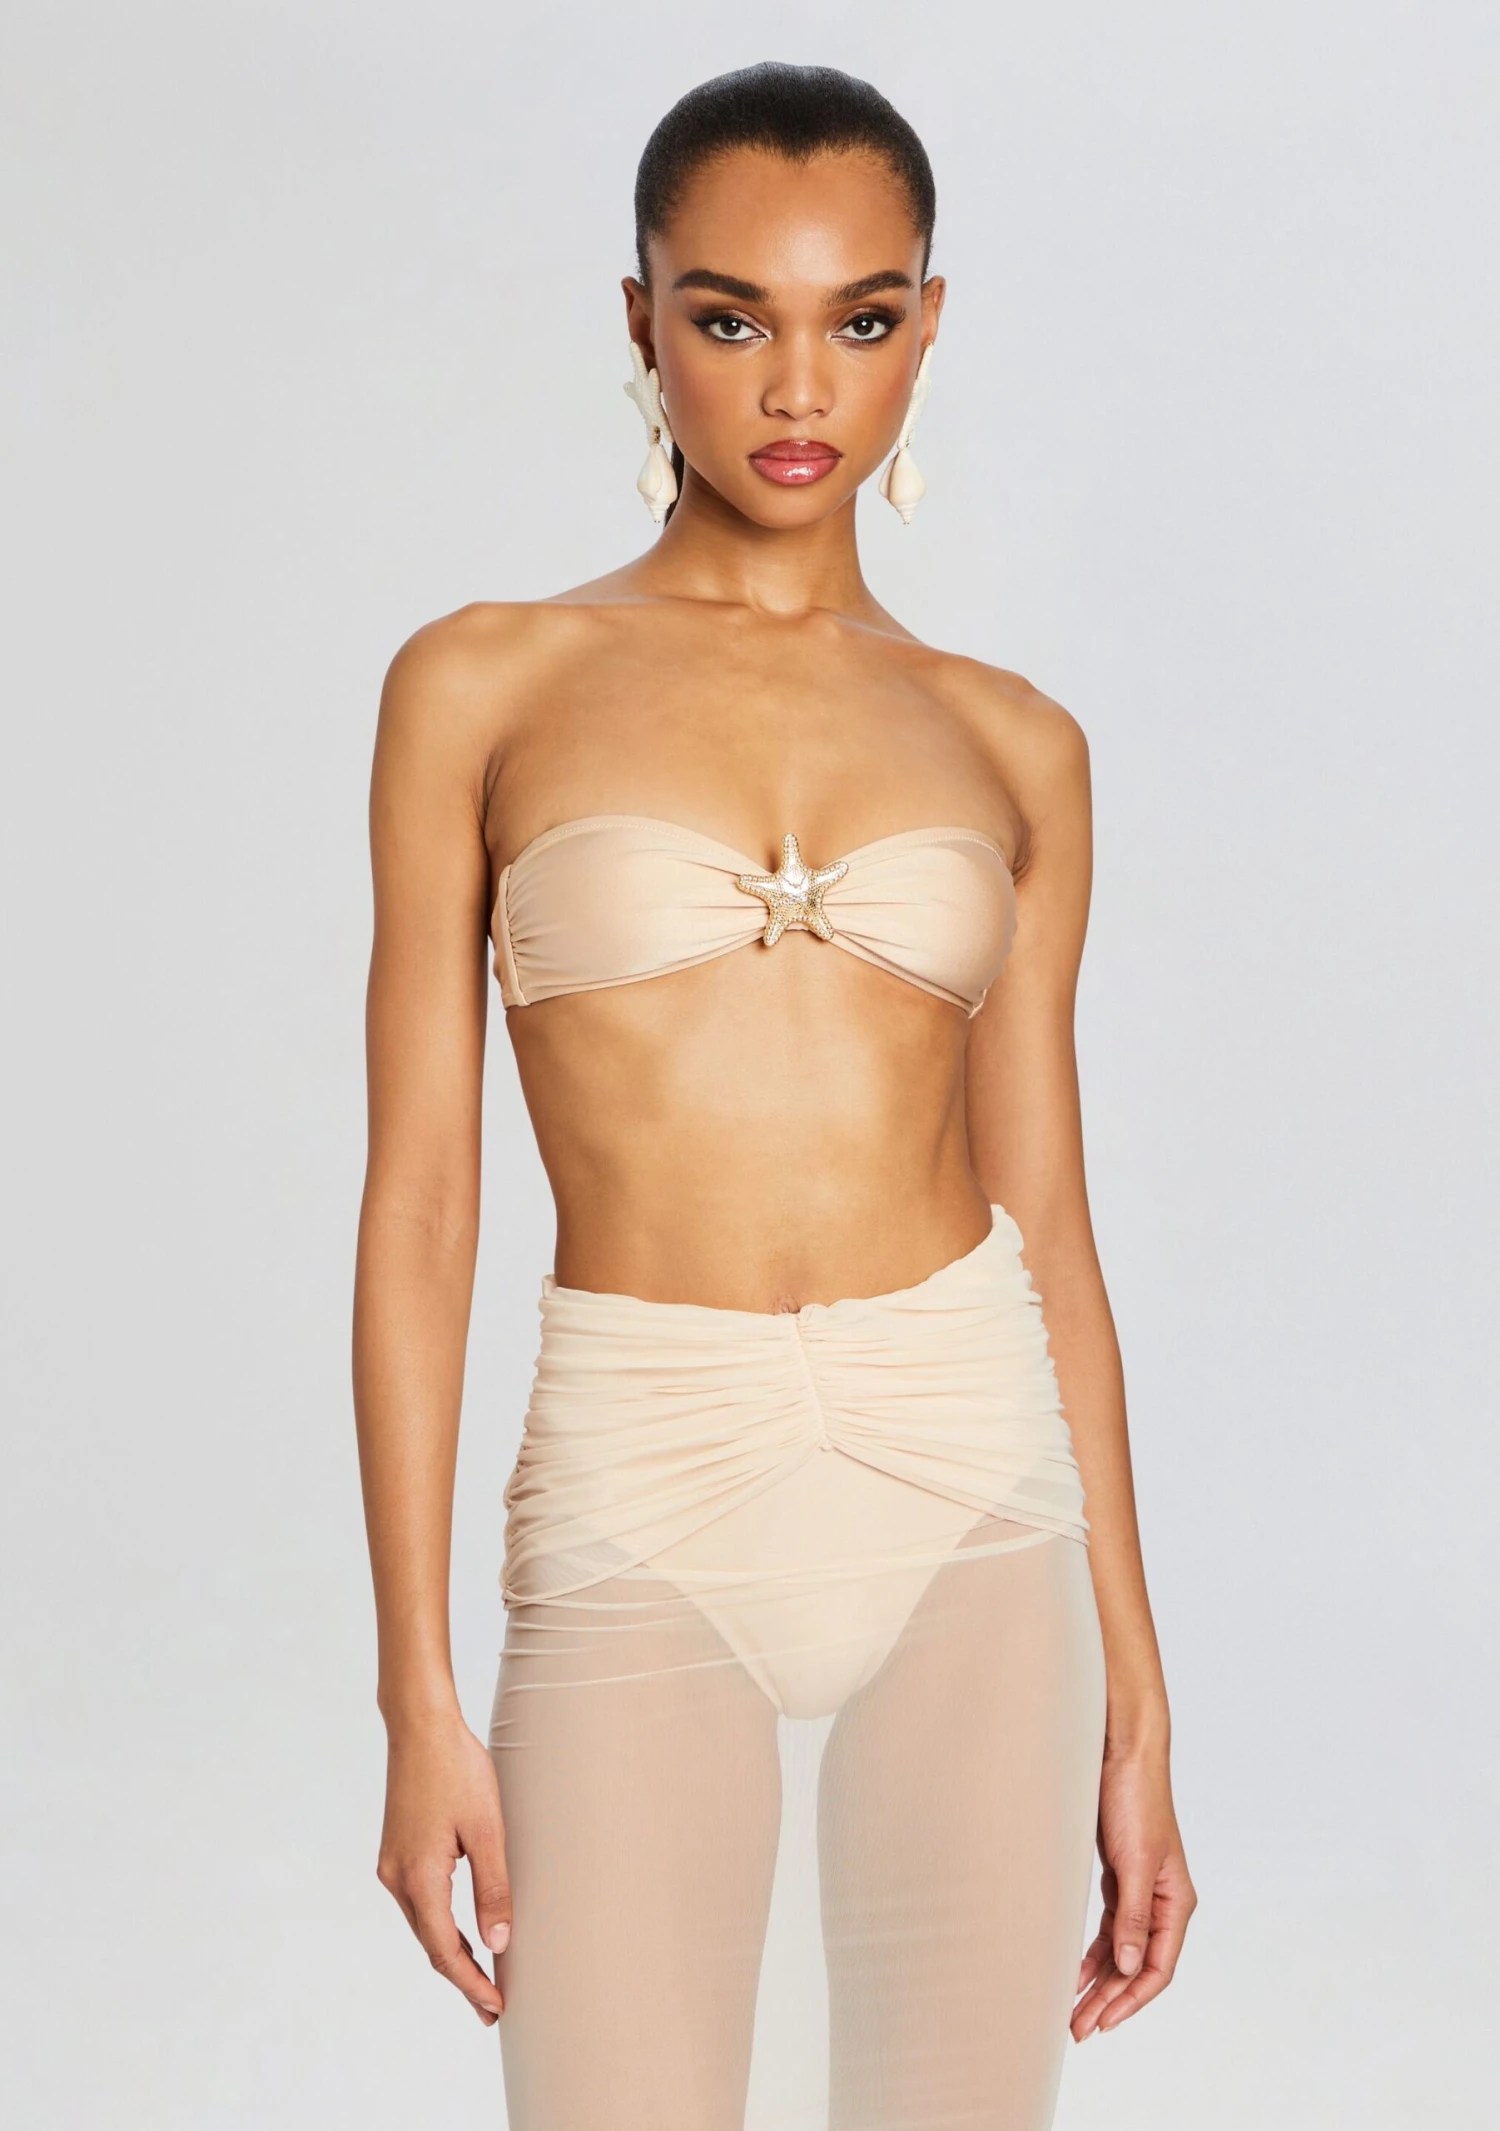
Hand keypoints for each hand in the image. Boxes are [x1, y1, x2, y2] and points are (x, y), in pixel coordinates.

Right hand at [376, 1710, 511, 2024]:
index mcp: (420, 1877)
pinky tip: (461, 1931)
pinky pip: (419, 1903)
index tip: (496, 2007)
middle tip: (492, 2007)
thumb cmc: (457, 1769)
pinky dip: (440, 1925)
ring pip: (423, 1925)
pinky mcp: (396, 1851)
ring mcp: (392, 1864)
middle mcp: (397, 1878)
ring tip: (481, 1977)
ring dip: (451, 1952)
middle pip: (431, 1944)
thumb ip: (493, 1888)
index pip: (446, 1950)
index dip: (471, 1983)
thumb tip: (498, 1944)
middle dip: (462, 1977)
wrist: (419, 1726)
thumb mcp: (487, 1829)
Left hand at [1072, 1742, 1195, 2039]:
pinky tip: (1076, 1972)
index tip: (1103, 2022)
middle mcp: (1160, 1902)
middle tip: (1079, 2028)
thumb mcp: (1134, 1862)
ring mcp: (1139, 1890)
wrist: (1121, 1753)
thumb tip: (1128, 1966)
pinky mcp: (1119, 1877)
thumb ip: (1132, 1916)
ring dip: (1099, 1981)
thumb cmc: (1135, 1800)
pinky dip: (1093, 1952)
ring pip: (1120, 1951)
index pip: (1158, 1967)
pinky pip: (1108, 1928)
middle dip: (1109, 1999)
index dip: (1131, 1998)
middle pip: (1136, 1965)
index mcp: (1175, 1902)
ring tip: (1074, 2011)